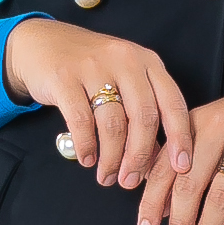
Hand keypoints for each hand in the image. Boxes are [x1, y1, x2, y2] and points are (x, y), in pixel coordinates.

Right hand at [4, 19, 192, 189]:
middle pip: (144, 117)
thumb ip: (143, 113)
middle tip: (131, 181)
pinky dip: (87, 146)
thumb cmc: (90, 68)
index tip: (181, 168)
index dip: (180, 138)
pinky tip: (88, 159)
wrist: (41, 42)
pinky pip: (82, 121)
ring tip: (106, 177)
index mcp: (148, 62)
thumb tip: (156, 162)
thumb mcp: (125, 80)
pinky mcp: (64, 77)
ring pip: (113, 123)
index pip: (173, 103)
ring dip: (111, 158)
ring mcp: (94, 66)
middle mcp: (125, 60)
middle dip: (139, 157)